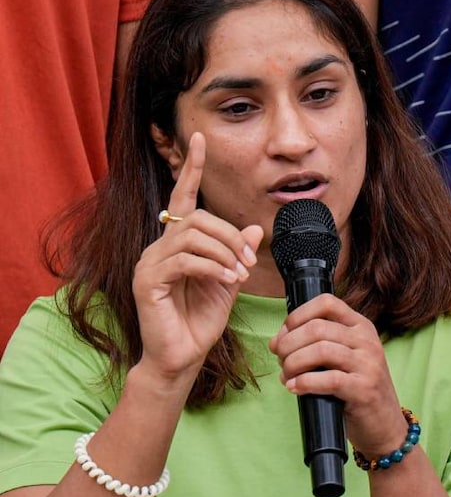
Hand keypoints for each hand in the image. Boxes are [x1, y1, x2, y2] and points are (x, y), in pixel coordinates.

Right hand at [132, 133, 263, 384]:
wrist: (182, 357)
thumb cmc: (201, 322)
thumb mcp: (229, 283)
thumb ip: (239, 255)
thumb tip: (257, 229)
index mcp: (177, 243)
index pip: (183, 198)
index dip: (192, 168)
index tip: (200, 138)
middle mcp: (159, 247)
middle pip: (197, 218)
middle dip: (231, 236)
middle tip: (250, 263)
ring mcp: (149, 263)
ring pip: (192, 236)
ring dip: (225, 252)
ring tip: (240, 274)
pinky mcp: (147, 281)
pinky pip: (185, 260)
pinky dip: (213, 267)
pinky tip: (229, 282)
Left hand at [269, 295, 408, 456]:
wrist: (384, 425)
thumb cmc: (356, 391)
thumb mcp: (342, 359)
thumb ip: (314, 345)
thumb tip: (276, 341)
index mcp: (361, 327)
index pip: (326, 302)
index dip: (297, 316)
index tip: (284, 335)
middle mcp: (367, 341)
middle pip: (316, 327)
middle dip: (289, 344)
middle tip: (282, 361)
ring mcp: (369, 364)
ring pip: (320, 350)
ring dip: (293, 363)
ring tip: (287, 376)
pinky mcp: (364, 389)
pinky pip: (328, 379)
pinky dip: (304, 383)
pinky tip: (295, 389)